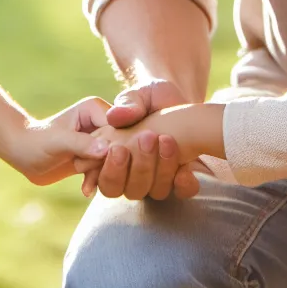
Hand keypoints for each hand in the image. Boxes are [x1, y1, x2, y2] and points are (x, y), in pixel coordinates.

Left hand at [10, 97, 111, 186]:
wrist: (23, 155)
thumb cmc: (36, 142)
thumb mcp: (58, 142)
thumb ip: (82, 144)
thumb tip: (107, 150)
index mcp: (96, 108)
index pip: (119, 129)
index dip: (111, 149)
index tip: (90, 160)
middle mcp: (101, 121)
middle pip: (120, 147)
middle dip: (104, 164)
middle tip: (80, 168)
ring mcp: (100, 139)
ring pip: (116, 162)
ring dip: (101, 175)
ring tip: (84, 183)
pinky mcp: (94, 156)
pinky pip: (107, 170)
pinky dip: (98, 181)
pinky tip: (85, 190)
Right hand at [83, 79, 200, 200]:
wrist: (181, 103)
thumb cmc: (152, 98)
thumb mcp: (139, 95)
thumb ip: (127, 104)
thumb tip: (114, 117)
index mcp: (111, 155)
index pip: (100, 178)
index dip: (106, 171)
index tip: (119, 148)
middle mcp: (130, 174)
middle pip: (123, 190)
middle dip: (135, 168)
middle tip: (146, 138)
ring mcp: (155, 180)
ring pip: (152, 192)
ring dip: (159, 170)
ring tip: (166, 139)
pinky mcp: (179, 180)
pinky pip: (180, 192)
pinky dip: (182, 183)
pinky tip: (186, 167)